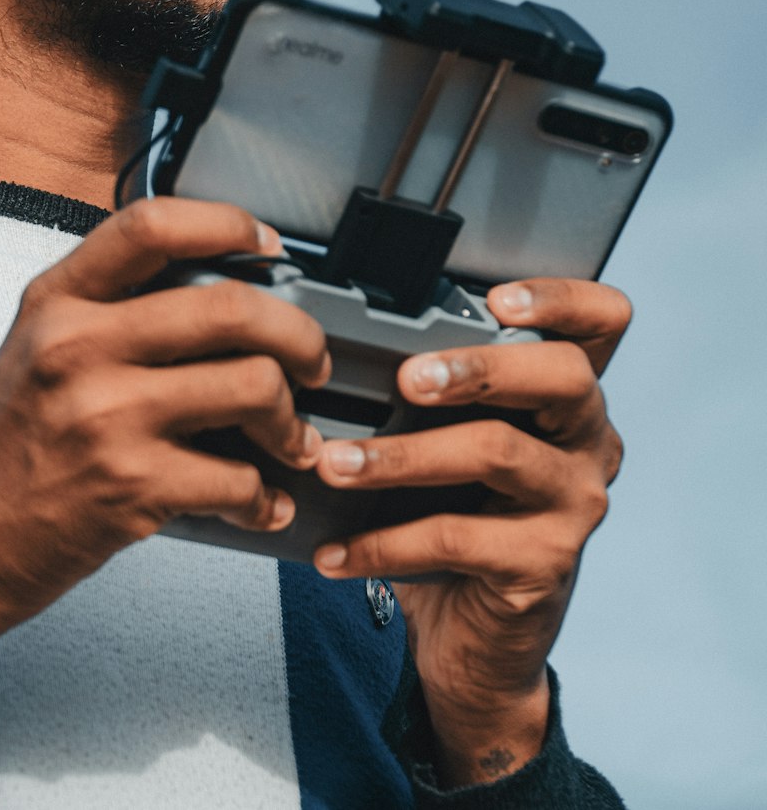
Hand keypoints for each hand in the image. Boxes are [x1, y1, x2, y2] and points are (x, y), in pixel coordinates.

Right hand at [0, 197, 329, 673]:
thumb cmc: (0, 451)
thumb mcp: (33, 348)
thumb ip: (107, 308)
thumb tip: (216, 290)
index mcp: (57, 302)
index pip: (152, 225)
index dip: (228, 223)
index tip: (269, 244)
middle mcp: (79, 347)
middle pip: (231, 307)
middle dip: (298, 334)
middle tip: (311, 360)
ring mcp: (106, 416)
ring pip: (253, 385)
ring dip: (292, 421)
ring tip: (291, 439)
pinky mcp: (130, 487)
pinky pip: (238, 479)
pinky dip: (265, 497)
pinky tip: (259, 502)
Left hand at [311, 277, 629, 785]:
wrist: (478, 639)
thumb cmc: (460, 514)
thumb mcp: (455, 444)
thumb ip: (434, 394)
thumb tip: (337, 348)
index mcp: (569, 396)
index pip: (602, 324)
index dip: (563, 299)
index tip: (498, 299)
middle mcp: (588, 441)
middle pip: (563, 374)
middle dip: (480, 365)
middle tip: (407, 379)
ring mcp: (574, 504)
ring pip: (496, 451)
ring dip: (403, 455)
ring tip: (336, 463)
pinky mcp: (543, 564)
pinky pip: (456, 537)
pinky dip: (384, 542)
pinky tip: (336, 550)